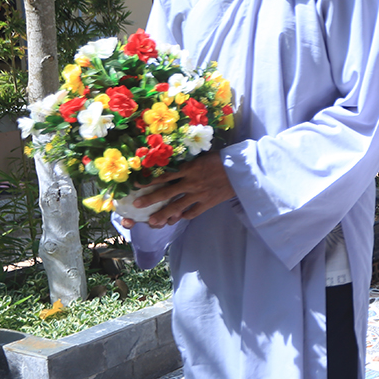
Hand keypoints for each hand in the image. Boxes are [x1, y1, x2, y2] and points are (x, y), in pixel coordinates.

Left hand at [119, 152, 235, 229]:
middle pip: (166, 193)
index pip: (164, 175)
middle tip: (137, 205)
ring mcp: (199, 194)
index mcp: (189, 168)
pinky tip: (179, 218)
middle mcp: (191, 182)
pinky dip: (185, 216)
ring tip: (153, 222)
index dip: (149, 180)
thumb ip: (189, 163)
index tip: (136, 184)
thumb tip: (175, 164)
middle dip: (150, 199)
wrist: (242, 169)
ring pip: (177, 206)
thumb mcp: (203, 156)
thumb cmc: (223, 159)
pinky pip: (193, 212)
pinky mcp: (208, 202)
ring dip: (163, 214)